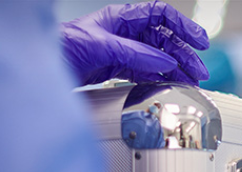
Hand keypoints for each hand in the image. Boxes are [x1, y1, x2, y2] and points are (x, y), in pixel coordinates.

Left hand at [60, 1, 209, 85]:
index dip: (183, 26)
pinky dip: (161, 80)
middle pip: (164, 41)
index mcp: (122, 18)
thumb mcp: (100, 46)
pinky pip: (146, 74)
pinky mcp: (116, 71)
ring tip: (192, 84)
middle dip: (184, 55)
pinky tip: (171, 87)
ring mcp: (122, 52)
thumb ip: (136, 54)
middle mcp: (125, 33)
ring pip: (158, 59)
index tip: (201, 42)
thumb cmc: (60, 46)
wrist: (40, 68)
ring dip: (177, 71)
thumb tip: (165, 61)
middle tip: (200, 72)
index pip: (161, 15)